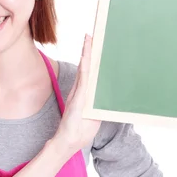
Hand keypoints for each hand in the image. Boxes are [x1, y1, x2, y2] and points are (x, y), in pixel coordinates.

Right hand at [50, 34, 101, 158]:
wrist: (66, 142)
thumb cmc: (79, 132)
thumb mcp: (94, 118)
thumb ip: (98, 107)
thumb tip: (109, 100)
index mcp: (87, 94)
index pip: (92, 72)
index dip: (94, 58)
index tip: (98, 44)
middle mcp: (82, 91)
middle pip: (88, 67)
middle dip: (90, 50)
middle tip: (93, 34)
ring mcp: (79, 93)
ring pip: (85, 69)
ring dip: (87, 53)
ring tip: (90, 38)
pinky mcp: (78, 97)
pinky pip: (83, 78)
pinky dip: (85, 65)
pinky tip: (87, 55)